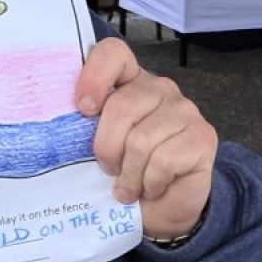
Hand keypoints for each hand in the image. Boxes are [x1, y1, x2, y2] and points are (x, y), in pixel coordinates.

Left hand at [75, 38, 216, 240]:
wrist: (166, 207)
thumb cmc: (128, 174)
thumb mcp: (100, 150)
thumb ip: (85, 132)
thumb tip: (59, 136)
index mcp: (129, 83)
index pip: (113, 54)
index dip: (94, 76)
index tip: (84, 109)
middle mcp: (159, 89)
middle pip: (121, 106)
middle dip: (107, 148)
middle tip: (108, 170)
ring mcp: (185, 110)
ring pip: (141, 140)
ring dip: (129, 175)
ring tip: (129, 187)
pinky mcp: (202, 137)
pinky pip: (164, 161)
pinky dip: (151, 183)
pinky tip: (153, 188)